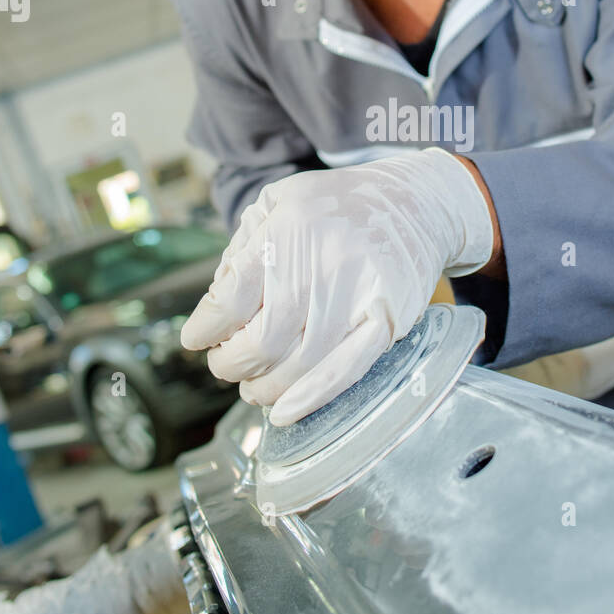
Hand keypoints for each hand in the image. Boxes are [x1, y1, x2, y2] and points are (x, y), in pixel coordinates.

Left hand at [180, 149, 492, 423]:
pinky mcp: (387, 319)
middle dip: (232, 364)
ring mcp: (358, 294)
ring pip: (298, 365)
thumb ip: (242, 250)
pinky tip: (285, 411)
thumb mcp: (278, 202)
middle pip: (262, 341)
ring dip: (265, 387)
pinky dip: (311, 396)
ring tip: (254, 387)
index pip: (230, 298)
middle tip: (225, 365)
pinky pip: (346, 369)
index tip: (196, 339)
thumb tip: (214, 309)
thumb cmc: (337, 205)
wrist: (416, 202)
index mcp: (287, 228)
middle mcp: (322, 262)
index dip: (206, 329)